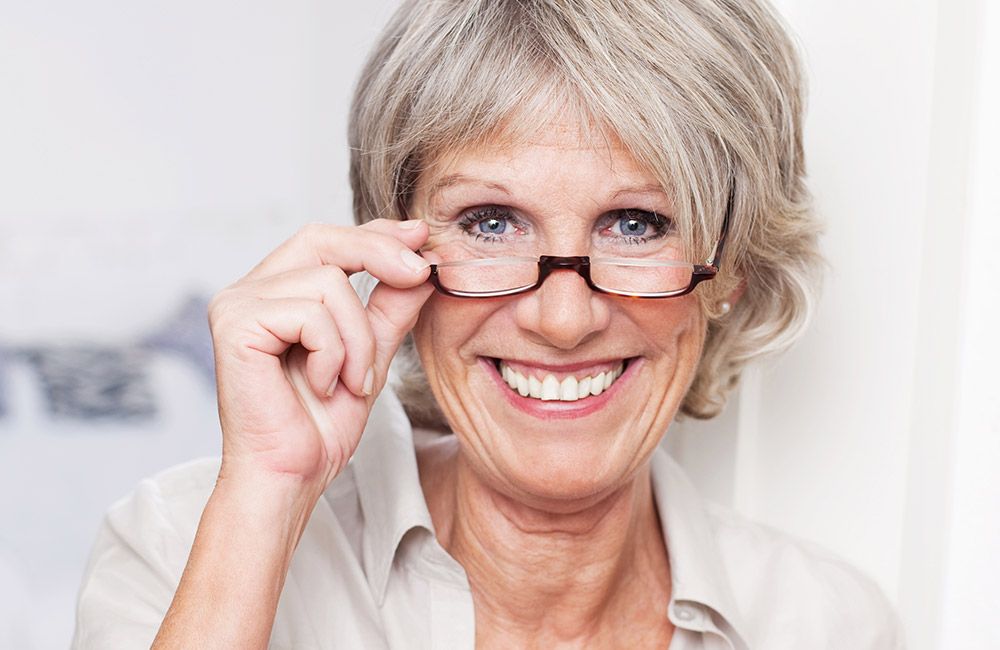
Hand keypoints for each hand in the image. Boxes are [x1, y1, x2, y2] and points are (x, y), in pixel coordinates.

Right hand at [207, 218, 433, 488]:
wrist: (290, 477)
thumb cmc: (320, 426)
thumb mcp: (370, 355)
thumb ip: (390, 308)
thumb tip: (421, 264)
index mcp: (276, 292)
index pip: (327, 241)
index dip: (375, 234)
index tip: (420, 237)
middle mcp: (249, 290)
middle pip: (321, 239)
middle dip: (379, 253)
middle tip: (420, 273)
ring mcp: (237, 304)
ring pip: (328, 282)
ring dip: (358, 338)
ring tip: (352, 381)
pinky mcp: (235, 324)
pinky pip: (312, 314)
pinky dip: (334, 354)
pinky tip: (323, 386)